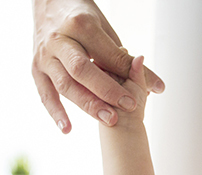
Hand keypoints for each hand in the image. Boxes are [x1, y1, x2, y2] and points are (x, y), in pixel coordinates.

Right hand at [32, 0, 163, 132]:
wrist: (48, 3)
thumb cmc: (83, 20)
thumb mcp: (107, 33)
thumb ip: (128, 61)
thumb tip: (158, 87)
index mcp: (81, 26)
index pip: (107, 55)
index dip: (126, 74)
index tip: (144, 94)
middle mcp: (60, 40)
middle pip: (82, 70)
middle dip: (106, 91)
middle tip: (129, 107)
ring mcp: (45, 55)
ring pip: (65, 84)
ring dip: (87, 104)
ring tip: (109, 120)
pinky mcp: (36, 68)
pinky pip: (45, 93)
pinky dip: (56, 112)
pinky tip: (68, 129)